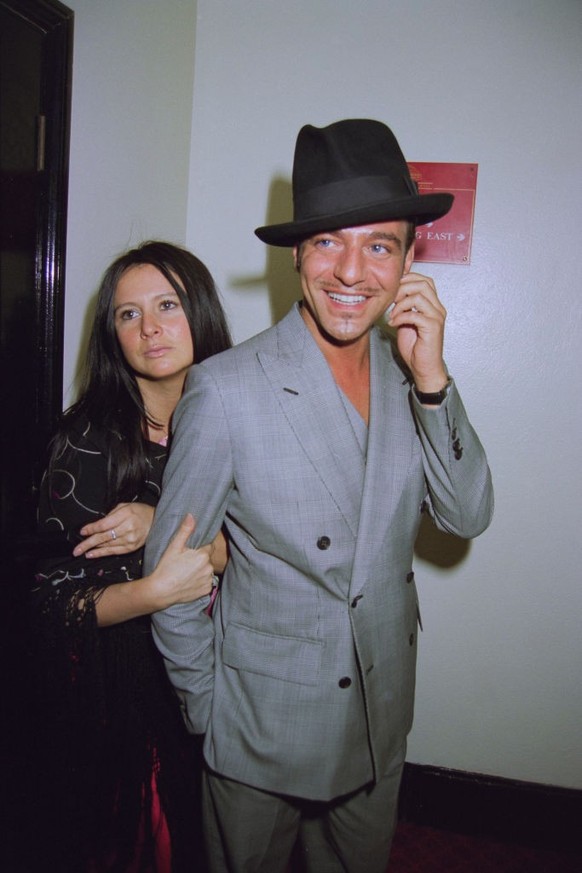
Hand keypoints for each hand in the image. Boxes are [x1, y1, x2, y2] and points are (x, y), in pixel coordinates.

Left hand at [74, 502, 154, 557]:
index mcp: (126, 514)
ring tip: (82, 551)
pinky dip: (101, 553)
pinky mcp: (131, 547)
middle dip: (88, 543)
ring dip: (93, 549)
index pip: (104, 524)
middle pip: (103, 537)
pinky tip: (92, 554)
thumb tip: (97, 525)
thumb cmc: (140, 512)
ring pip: (107, 545)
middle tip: (76, 549)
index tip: (82, 531)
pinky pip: (113, 551)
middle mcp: (128, 528)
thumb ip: (111, 514)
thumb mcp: (126, 506)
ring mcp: (130, 539)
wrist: (157, 521)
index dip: (91, 528)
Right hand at [148, 514, 215, 608]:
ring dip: (201, 570)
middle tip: (185, 562)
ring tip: (186, 572)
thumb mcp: (174, 547)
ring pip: (207, 570)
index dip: (199, 548)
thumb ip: (185, 530)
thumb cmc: (166, 568)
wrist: (161, 591)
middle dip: (199, 558)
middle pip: (207, 558)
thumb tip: (191, 515)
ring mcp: (208, 580)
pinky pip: (206, 582)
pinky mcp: (206, 590)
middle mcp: (209, 567)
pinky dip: (200, 581)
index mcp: (203, 555)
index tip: (191, 551)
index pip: (208, 546)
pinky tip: (189, 581)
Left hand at [387, 271, 447, 391]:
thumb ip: (403, 307)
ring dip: (400, 304)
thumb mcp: (406, 321)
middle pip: (423, 283)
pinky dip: (400, 317)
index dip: (408, 279)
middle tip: (391, 300)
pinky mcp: (433, 328)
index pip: (425, 280)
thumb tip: (393, 294)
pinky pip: (414, 314)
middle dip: (403, 288)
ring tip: (392, 314)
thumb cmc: (415, 347)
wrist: (424, 367)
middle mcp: (438, 308)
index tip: (393, 289)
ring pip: (419, 296)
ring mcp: (437, 317)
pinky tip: (393, 323)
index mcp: (433, 305)